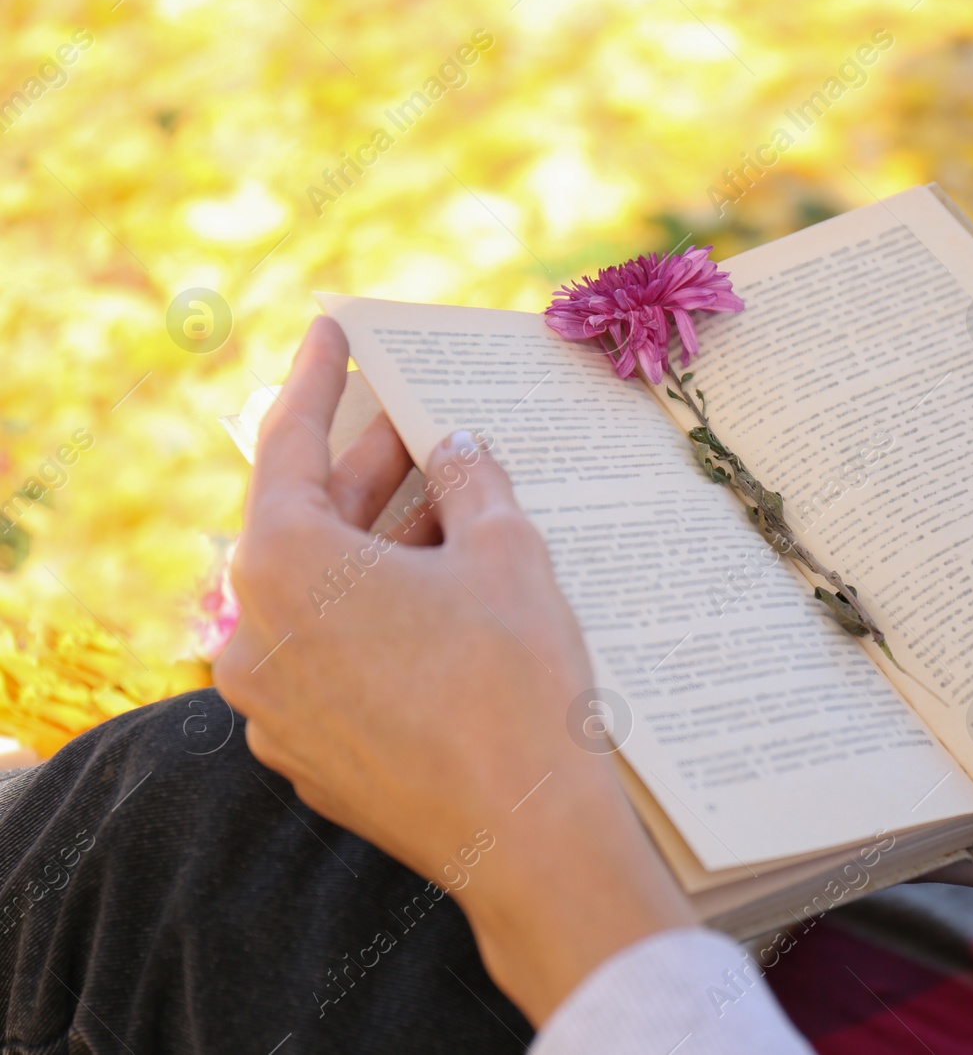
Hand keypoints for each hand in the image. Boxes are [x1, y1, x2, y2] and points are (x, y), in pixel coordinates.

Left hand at [213, 317, 693, 1022]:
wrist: (528, 834)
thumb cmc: (515, 681)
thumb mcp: (506, 553)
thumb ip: (473, 481)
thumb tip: (458, 448)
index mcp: (283, 568)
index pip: (288, 443)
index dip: (317, 377)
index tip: (332, 328)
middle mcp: (253, 636)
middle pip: (310, 524)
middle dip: (373, 471)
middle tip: (424, 424)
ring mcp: (275, 707)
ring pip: (324, 598)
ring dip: (384, 550)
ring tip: (455, 511)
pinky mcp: (310, 757)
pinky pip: (335, 661)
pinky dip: (378, 620)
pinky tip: (445, 604)